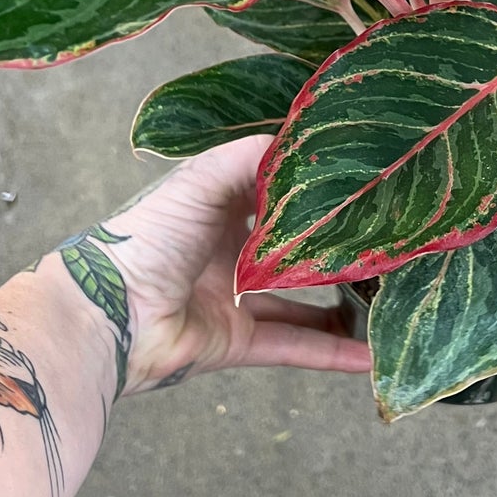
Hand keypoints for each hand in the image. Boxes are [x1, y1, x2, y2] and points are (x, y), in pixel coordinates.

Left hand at [77, 135, 370, 393]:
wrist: (107, 313)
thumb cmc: (148, 236)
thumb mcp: (201, 181)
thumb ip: (252, 158)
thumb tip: (305, 142)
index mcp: (218, 206)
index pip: (277, 191)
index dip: (316, 188)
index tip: (364, 182)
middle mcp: (229, 251)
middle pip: (294, 248)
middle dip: (337, 247)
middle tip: (389, 242)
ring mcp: (235, 299)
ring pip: (302, 302)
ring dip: (343, 303)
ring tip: (390, 296)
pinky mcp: (237, 342)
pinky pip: (294, 346)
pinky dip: (332, 353)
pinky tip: (371, 354)